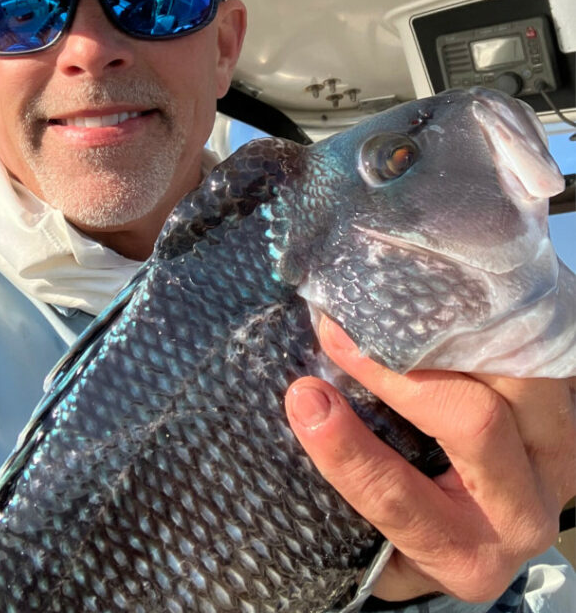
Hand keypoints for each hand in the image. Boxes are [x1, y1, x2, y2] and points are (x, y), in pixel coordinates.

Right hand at [285, 316, 575, 602]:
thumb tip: (302, 401)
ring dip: (452, 334)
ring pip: (519, 376)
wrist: (490, 525)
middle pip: (476, 422)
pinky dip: (492, 319)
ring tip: (394, 306)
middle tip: (341, 329)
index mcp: (466, 557)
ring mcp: (561, 454)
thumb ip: (349, 480)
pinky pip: (541, 350)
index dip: (348, 448)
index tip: (303, 395)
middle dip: (398, 372)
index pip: (399, 499)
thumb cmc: (414, 523)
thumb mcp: (372, 534)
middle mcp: (525, 512)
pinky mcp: (575, 409)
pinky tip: (444, 294)